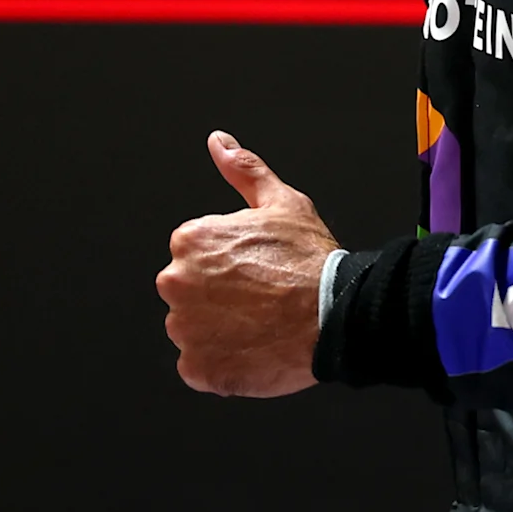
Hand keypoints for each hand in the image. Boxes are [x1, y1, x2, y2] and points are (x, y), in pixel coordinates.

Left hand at [156, 130, 337, 396]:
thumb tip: (220, 143)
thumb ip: (244, 170)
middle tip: (259, 299)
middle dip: (217, 296)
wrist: (335, 314)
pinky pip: (200, 368)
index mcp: (190, 240)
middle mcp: (177, 282)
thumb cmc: (311, 260)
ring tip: (260, 325)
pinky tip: (253, 350)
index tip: (256, 270)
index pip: (195, 255)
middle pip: (189, 292)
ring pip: (193, 330)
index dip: (229, 264)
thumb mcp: (282, 202)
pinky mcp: (198, 368)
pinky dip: (221, 364)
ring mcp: (185, 329)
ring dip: (219, 331)